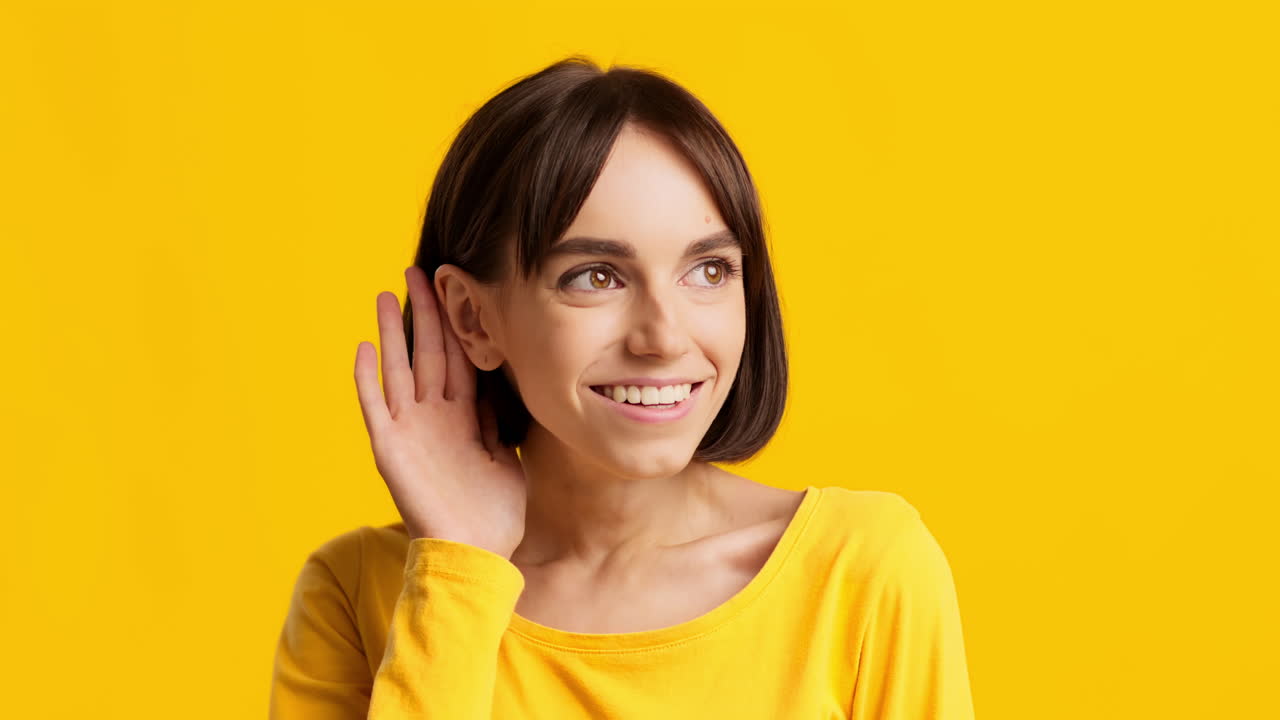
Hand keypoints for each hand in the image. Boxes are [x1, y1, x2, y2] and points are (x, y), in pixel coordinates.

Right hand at [353, 265, 526, 559]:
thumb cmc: (495, 512)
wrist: (476, 553)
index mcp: (462, 415)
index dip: (454, 323)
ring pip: (399, 368)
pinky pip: (376, 406)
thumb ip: (496, 421)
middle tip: (418, 271)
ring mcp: (409, 429)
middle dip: (424, 312)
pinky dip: (368, 378)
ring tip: (384, 294)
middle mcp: (433, 416)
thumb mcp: (507, 457)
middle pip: (427, 351)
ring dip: (392, 331)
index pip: (456, 358)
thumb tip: (498, 387)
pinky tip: (365, 347)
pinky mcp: (390, 448)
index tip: (453, 288)